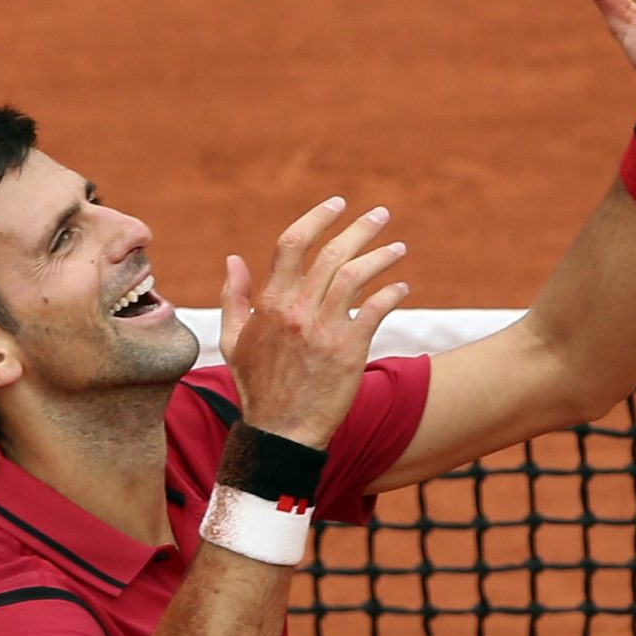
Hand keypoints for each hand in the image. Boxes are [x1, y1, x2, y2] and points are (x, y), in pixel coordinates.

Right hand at [218, 198, 408, 447]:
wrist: (281, 432)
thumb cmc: (257, 387)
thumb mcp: (234, 340)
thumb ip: (234, 297)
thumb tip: (233, 259)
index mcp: (270, 303)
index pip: (293, 243)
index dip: (317, 217)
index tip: (338, 203)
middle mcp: (297, 311)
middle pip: (333, 253)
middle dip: (360, 228)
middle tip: (381, 214)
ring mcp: (324, 330)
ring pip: (357, 276)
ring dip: (382, 256)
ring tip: (398, 247)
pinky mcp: (349, 351)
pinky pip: (375, 310)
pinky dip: (391, 293)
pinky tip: (401, 287)